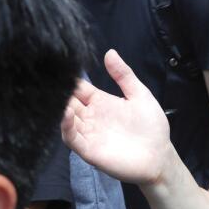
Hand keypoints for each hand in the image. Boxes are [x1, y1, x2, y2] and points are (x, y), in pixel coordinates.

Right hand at [62, 49, 177, 186]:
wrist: (159, 156)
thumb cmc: (151, 126)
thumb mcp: (139, 95)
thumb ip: (124, 75)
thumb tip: (109, 52)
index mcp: (100, 102)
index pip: (79, 89)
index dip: (69, 80)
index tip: (58, 67)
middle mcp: (90, 117)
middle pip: (68, 103)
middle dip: (58, 93)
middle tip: (48, 81)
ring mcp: (88, 133)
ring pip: (66, 119)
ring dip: (60, 108)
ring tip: (55, 96)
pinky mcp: (89, 150)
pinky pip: (72, 138)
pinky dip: (66, 126)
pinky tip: (67, 114)